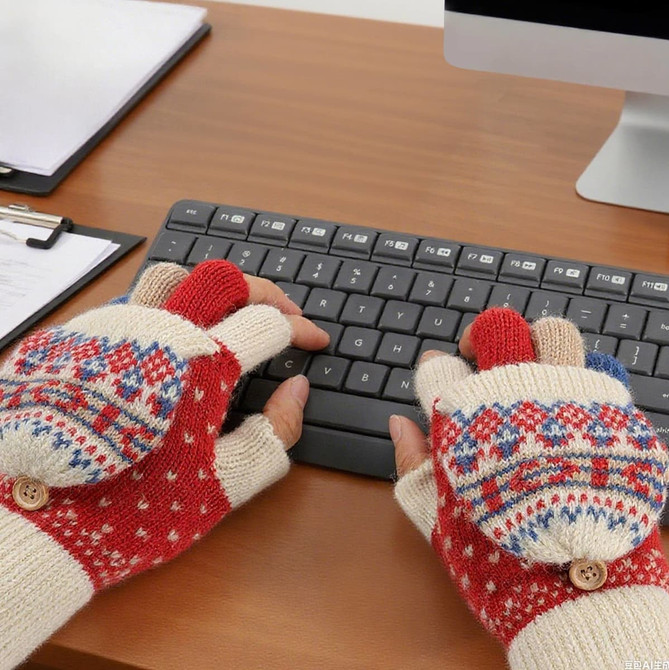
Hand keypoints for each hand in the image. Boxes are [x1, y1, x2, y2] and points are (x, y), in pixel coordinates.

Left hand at [0, 260, 327, 668]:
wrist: (37, 525)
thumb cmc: (136, 511)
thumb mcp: (223, 485)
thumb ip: (275, 434)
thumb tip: (297, 391)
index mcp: (199, 367)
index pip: (269, 323)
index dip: (302, 329)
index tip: (313, 342)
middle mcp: (155, 333)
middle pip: (224, 278)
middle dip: (264, 291)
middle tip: (282, 315)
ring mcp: (111, 330)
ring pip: (172, 277)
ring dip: (211, 290)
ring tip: (228, 316)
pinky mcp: (77, 340)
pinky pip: (130, 303)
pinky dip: (166, 311)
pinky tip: (171, 343)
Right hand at [391, 308, 668, 668]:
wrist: (574, 592)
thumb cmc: (494, 556)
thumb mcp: (435, 515)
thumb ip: (410, 462)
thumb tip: (398, 424)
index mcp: (465, 419)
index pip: (439, 367)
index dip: (434, 373)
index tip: (438, 383)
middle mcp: (516, 398)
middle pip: (498, 330)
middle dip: (483, 336)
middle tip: (481, 356)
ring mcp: (568, 402)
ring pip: (553, 335)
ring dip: (536, 346)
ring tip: (532, 371)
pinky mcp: (612, 417)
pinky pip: (604, 369)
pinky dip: (584, 375)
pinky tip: (573, 399)